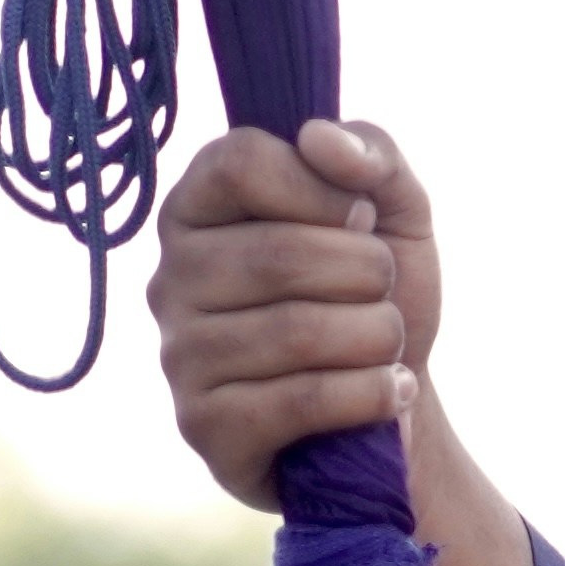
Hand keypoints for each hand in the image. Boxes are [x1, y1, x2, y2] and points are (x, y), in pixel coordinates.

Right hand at [146, 117, 539, 565]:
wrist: (390, 402)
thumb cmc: (374, 294)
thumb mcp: (394, 211)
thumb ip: (371, 155)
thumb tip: (318, 138)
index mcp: (198, 209)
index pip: (240, 161)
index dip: (323, 187)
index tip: (361, 217)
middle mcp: (170, 279)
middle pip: (279, 252)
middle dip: (369, 273)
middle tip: (385, 293)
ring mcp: (179, 356)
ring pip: (297, 330)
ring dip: (376, 337)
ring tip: (387, 347)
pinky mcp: (205, 427)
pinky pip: (300, 400)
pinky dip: (370, 394)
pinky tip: (390, 391)